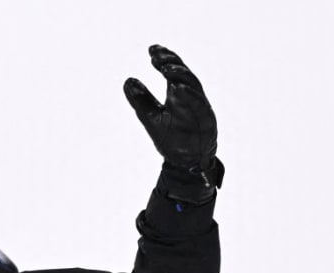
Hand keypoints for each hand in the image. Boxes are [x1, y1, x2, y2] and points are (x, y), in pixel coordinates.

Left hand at [124, 45, 219, 187]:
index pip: (172, 71)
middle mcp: (189, 97)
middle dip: (171, 62)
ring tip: (165, 68)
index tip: (152, 49)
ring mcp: (199, 106)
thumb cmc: (171, 138)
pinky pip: (199, 105)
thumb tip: (128, 81)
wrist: (184, 162)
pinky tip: (178, 88)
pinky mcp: (205, 119)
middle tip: (156, 55)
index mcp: (177, 94)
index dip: (164, 58)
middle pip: (182, 73)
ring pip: (192, 85)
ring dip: (179, 75)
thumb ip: (141, 99)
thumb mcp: (151, 116)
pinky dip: (189, 96)